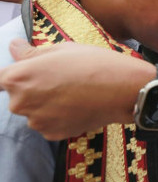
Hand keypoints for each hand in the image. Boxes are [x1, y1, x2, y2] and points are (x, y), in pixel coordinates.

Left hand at [1, 39, 149, 139]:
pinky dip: (59, 116)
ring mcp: (36, 121)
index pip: (1, 79)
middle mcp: (19, 103)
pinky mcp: (52, 134)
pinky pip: (49, 124)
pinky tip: (77, 105)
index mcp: (17, 78)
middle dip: (33, 88)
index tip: (32, 73)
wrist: (122, 90)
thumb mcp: (62, 49)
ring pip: (34, 111)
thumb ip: (32, 52)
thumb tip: (14, 47)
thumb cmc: (93, 64)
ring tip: (73, 92)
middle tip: (61, 79)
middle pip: (17, 96)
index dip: (18, 74)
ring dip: (46, 104)